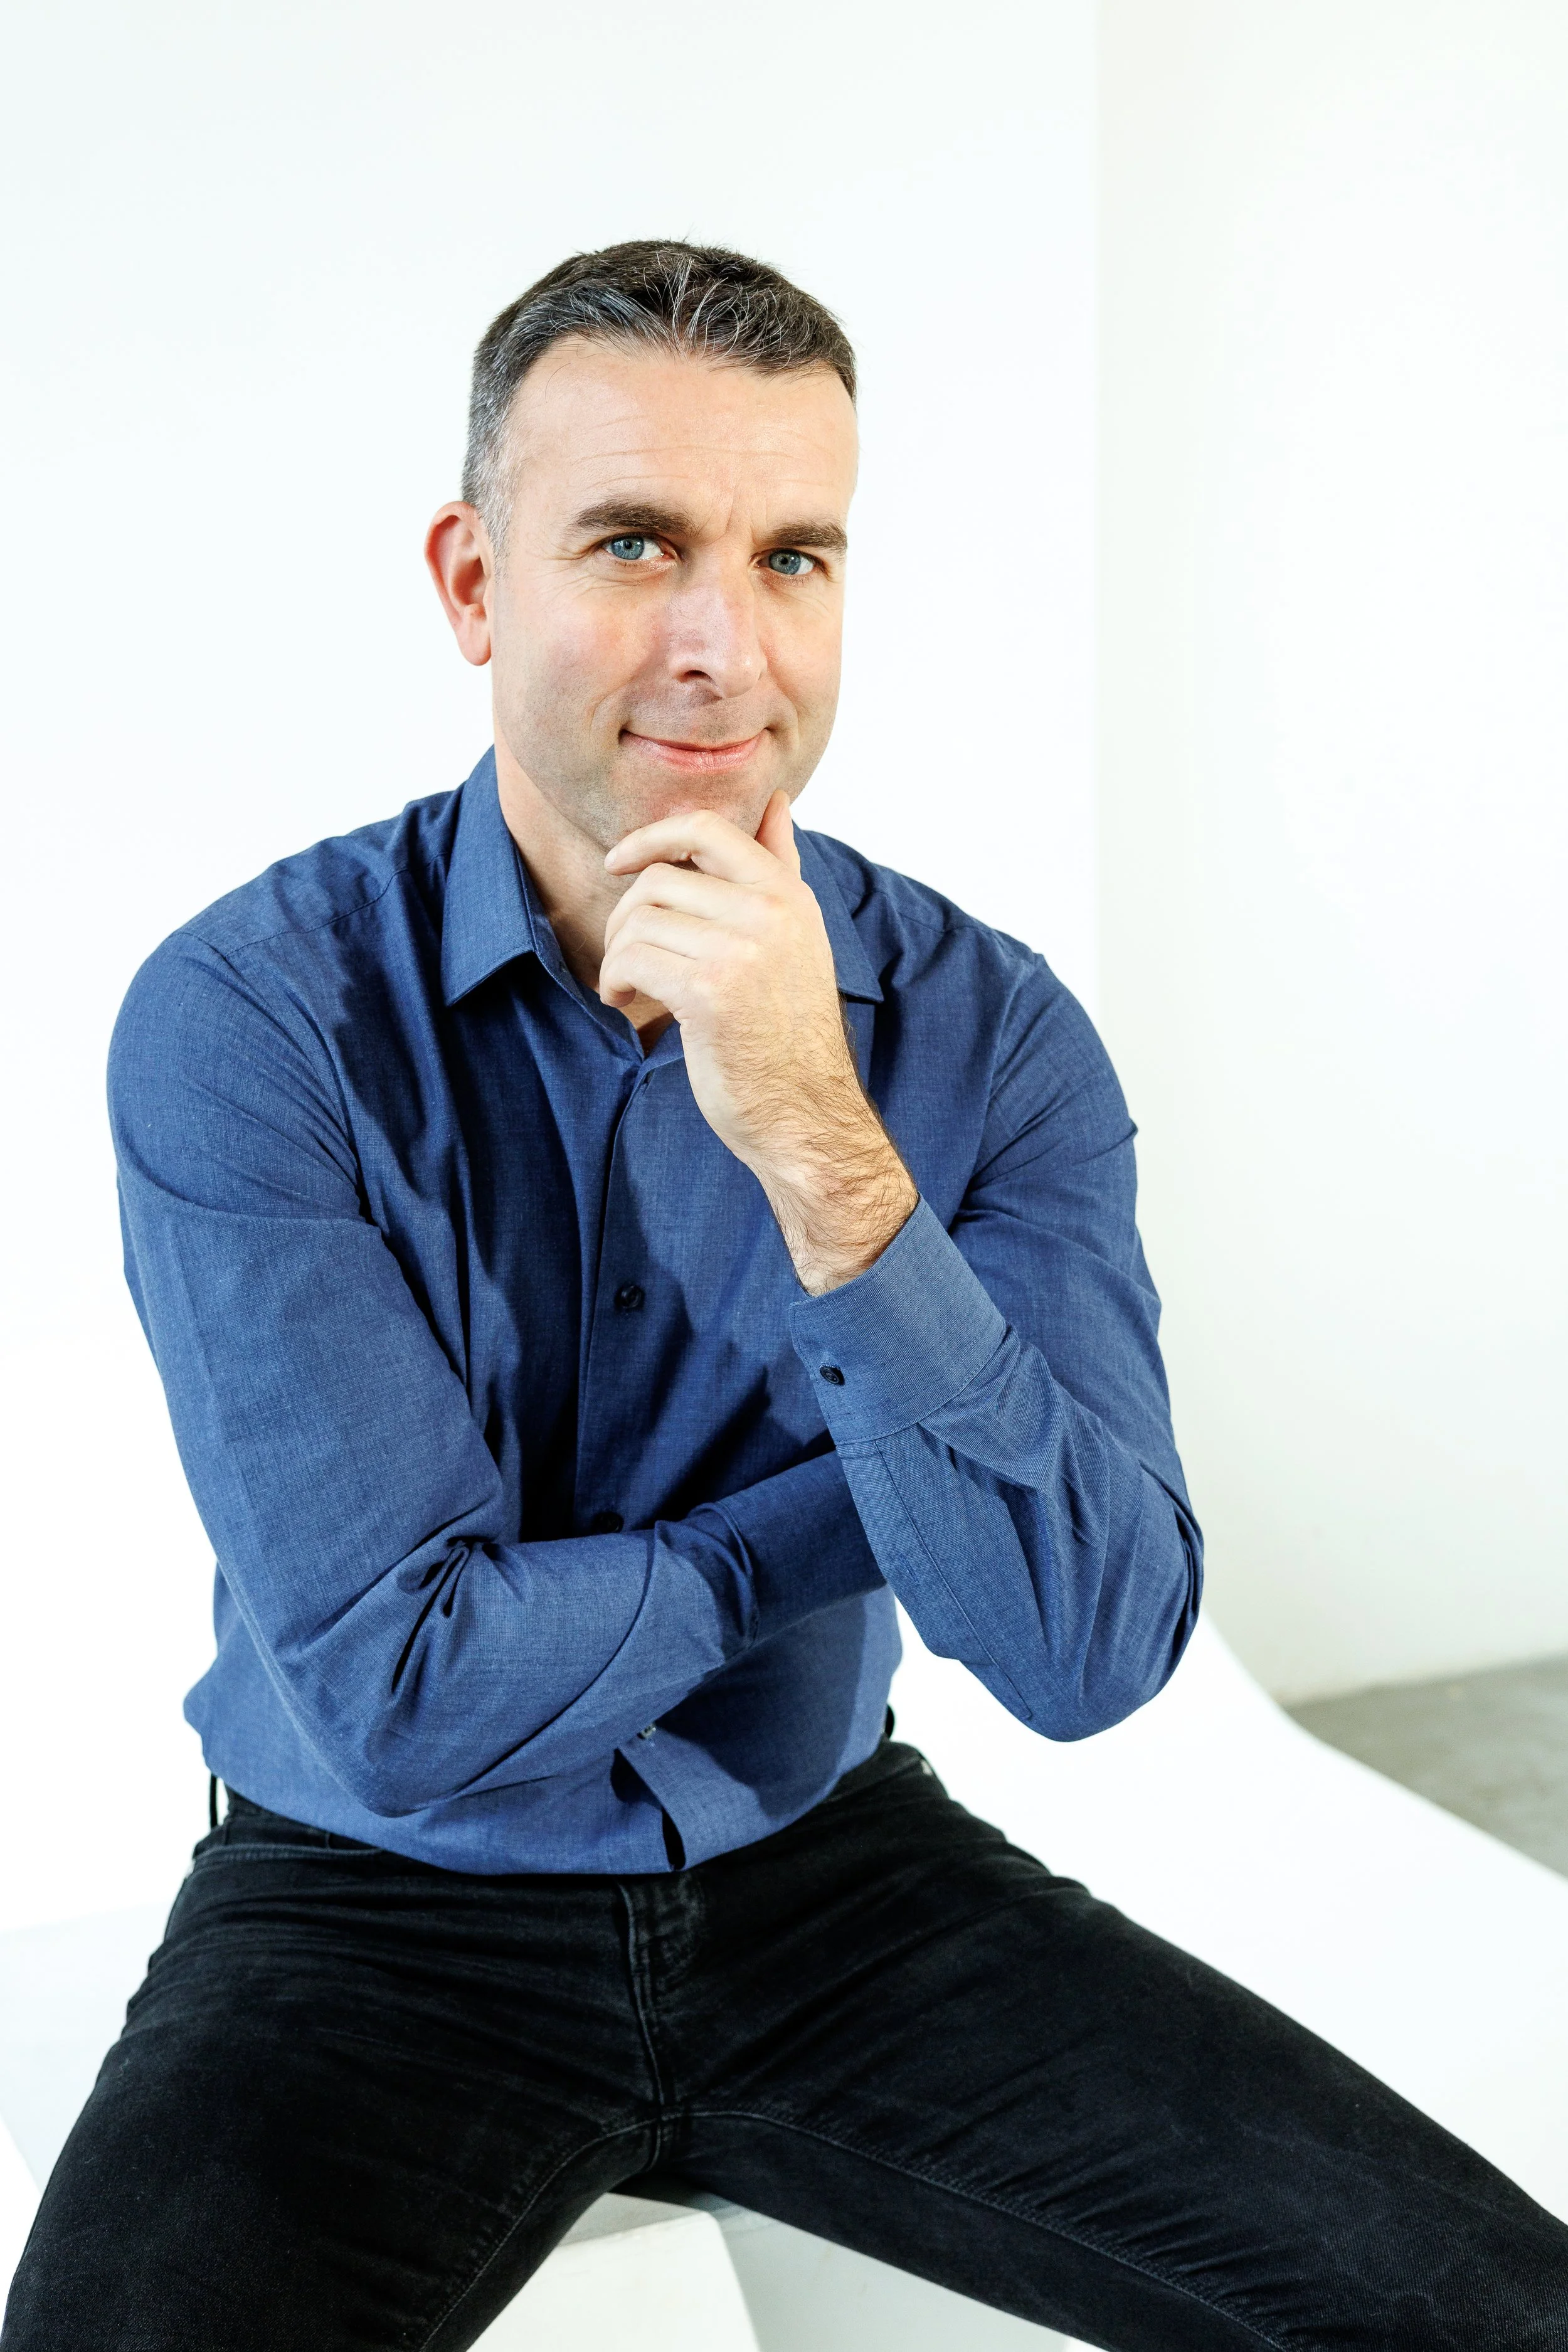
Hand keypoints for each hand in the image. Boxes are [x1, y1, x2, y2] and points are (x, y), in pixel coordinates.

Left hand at [601, 792, 916, 1293]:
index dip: (651, 837)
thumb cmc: (788, 1032)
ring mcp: (743, 950)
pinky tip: (626, 1003)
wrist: (806, 1114)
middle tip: (629, 958)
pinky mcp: (712, 992)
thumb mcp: (794, 938)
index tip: (620, 862)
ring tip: (629, 986)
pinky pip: (633, 959)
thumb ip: (779, 870)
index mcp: (789, 896)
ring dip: (618, 955)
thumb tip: (776, 804)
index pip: (707, 830)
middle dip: (627, 917)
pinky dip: (615, 981)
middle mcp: (771, 913)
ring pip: (640, 920)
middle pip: (658, 879)